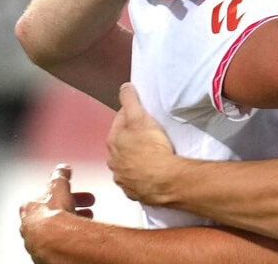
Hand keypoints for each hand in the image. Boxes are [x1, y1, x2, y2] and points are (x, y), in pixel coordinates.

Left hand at [19, 165, 95, 261]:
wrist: (53, 241)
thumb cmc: (51, 216)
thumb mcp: (59, 187)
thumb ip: (60, 177)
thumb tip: (63, 167)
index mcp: (29, 207)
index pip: (45, 197)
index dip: (63, 193)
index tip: (75, 194)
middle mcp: (29, 225)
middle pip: (51, 214)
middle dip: (69, 208)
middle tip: (86, 208)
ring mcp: (36, 240)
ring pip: (54, 228)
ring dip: (70, 223)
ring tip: (87, 221)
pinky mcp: (44, 252)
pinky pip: (58, 241)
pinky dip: (68, 236)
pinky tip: (78, 235)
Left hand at [106, 83, 177, 204]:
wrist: (164, 180)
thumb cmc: (151, 148)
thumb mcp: (140, 117)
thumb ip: (131, 101)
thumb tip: (124, 87)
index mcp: (113, 141)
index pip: (119, 121)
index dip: (131, 115)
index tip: (143, 114)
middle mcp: (113, 160)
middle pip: (122, 143)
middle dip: (131, 138)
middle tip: (149, 133)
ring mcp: (122, 177)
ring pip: (126, 163)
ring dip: (134, 158)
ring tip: (152, 154)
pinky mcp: (134, 191)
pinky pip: (135, 180)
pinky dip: (141, 175)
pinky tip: (151, 172)